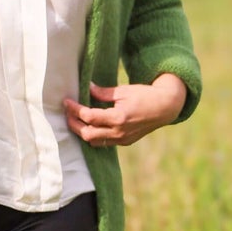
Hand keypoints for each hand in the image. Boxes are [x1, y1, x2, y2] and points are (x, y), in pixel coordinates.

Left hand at [63, 74, 186, 148]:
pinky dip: (94, 135)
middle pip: (87, 134)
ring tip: (76, 120)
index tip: (66, 102)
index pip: (89, 117)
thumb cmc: (145, 95)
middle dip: (74, 124)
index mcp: (118, 118)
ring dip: (82, 132)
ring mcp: (122, 139)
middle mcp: (119, 132)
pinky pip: (104, 142)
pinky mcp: (125, 142)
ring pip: (94, 142)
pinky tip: (90, 126)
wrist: (165, 107)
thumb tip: (87, 87)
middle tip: (68, 113)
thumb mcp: (123, 91)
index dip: (75, 110)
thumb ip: (103, 92)